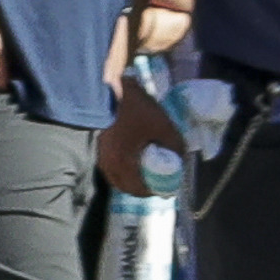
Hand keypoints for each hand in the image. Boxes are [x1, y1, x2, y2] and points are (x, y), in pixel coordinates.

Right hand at [99, 74, 182, 195]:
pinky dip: (121, 169)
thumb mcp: (163, 126)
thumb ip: (175, 145)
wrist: (108, 88)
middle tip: (156, 183)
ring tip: (144, 172)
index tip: (166, 189)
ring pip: (116, 177)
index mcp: (123, 164)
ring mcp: (101, 155)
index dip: (154, 191)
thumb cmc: (135, 109)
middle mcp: (108, 165)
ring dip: (130, 180)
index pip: (139, 189)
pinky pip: (110, 167)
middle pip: (125, 187)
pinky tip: (131, 159)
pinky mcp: (98, 147)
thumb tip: (180, 158)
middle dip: (142, 188)